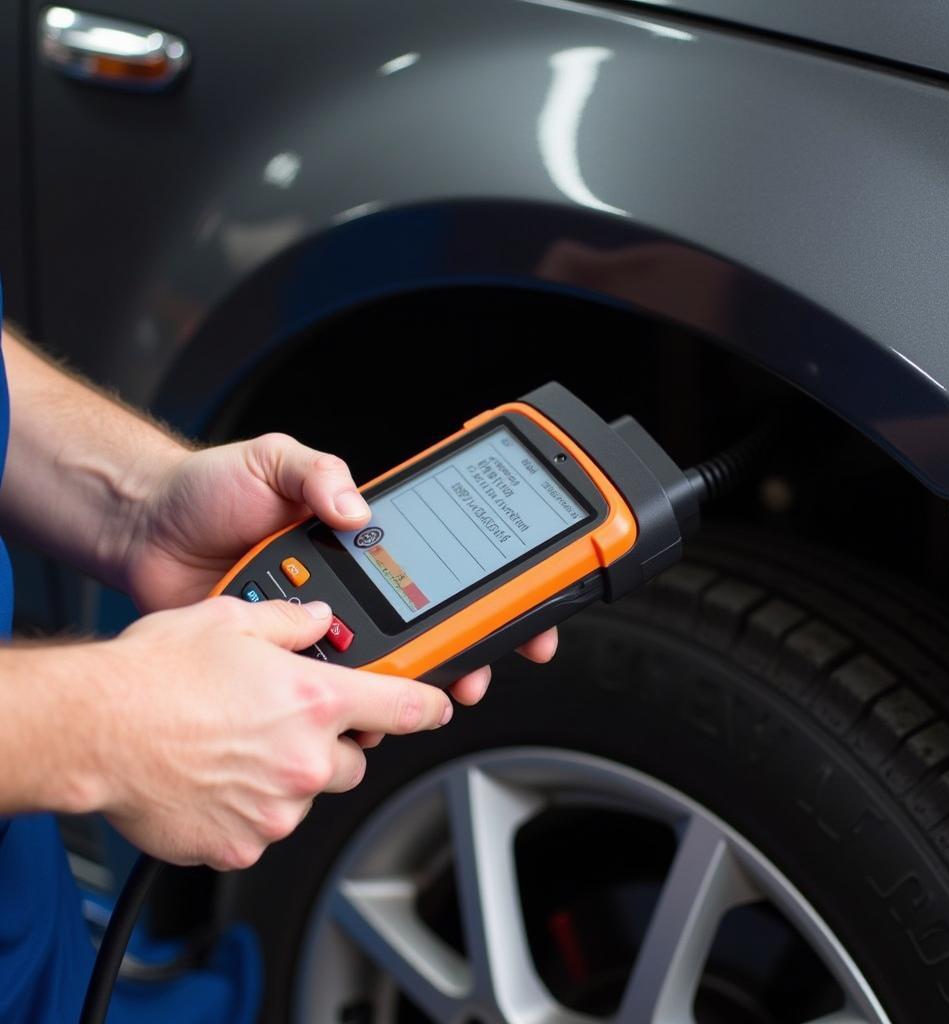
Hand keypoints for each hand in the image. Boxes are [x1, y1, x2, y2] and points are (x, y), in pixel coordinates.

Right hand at [95, 597, 453, 868]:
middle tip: (285, 721)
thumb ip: (290, 622)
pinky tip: (216, 778)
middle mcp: (306, 760)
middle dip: (331, 742)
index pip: (405, 707)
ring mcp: (276, 809)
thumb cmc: (156, 675)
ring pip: (307, 793)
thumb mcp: (233, 620)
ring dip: (288, 775)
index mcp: (316, 702)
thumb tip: (317, 620)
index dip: (431, 705)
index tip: (440, 706)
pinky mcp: (241, 843)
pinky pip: (264, 826)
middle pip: (353, 758)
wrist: (94, 729)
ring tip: (237, 746)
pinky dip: (250, 808)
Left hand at [121, 433, 556, 706]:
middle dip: (460, 658)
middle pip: (423, 630)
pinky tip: (347, 705)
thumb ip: (319, 472)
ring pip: (378, 668)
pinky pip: (321, 689)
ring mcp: (318, 627)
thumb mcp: (273, 460)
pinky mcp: (282, 661)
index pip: (439, 567)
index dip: (486, 593)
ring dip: (401, 687)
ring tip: (406, 693)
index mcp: (359, 541)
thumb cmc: (209, 490)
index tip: (521, 615)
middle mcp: (349, 587)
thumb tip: (359, 508)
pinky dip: (341, 704)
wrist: (145, 532)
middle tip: (470, 675)